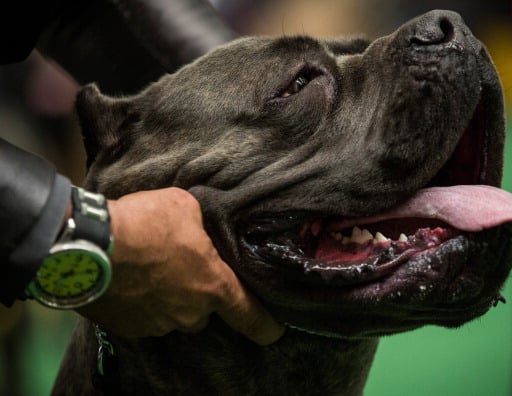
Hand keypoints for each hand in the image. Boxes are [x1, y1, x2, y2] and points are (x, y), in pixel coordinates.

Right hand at [76, 187, 284, 344]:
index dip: (265, 326)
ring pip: (172, 314)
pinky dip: (141, 303)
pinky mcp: (128, 328)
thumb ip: (200, 224)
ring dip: (167, 296)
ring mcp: (158, 324)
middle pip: (204, 311)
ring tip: (148, 268)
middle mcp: (190, 312)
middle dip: (198, 294)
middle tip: (180, 267)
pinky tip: (129, 279)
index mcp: (213, 285)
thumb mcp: (184, 207)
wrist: (88, 244)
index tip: (274, 333)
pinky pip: (144, 317)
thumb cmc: (145, 222)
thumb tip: (196, 227)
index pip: (249, 315)